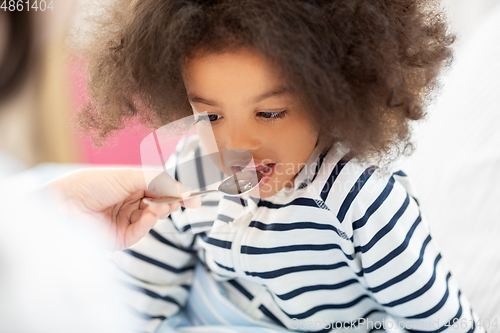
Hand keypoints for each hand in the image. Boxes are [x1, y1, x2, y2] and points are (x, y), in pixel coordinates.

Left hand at [48, 168, 199, 250]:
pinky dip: (150, 222)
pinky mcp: (121, 239)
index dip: (177, 192)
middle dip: (173, 201)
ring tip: (162, 204)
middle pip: (160, 204)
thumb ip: (158, 181)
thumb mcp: (130, 176)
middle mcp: (130, 204)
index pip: (160, 189)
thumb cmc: (93, 184)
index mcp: (131, 186)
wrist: (64, 203)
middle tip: (185, 200)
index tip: (194, 196)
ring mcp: (126, 222)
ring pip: (155, 218)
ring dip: (162, 210)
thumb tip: (182, 190)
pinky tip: (151, 213)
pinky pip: (143, 231)